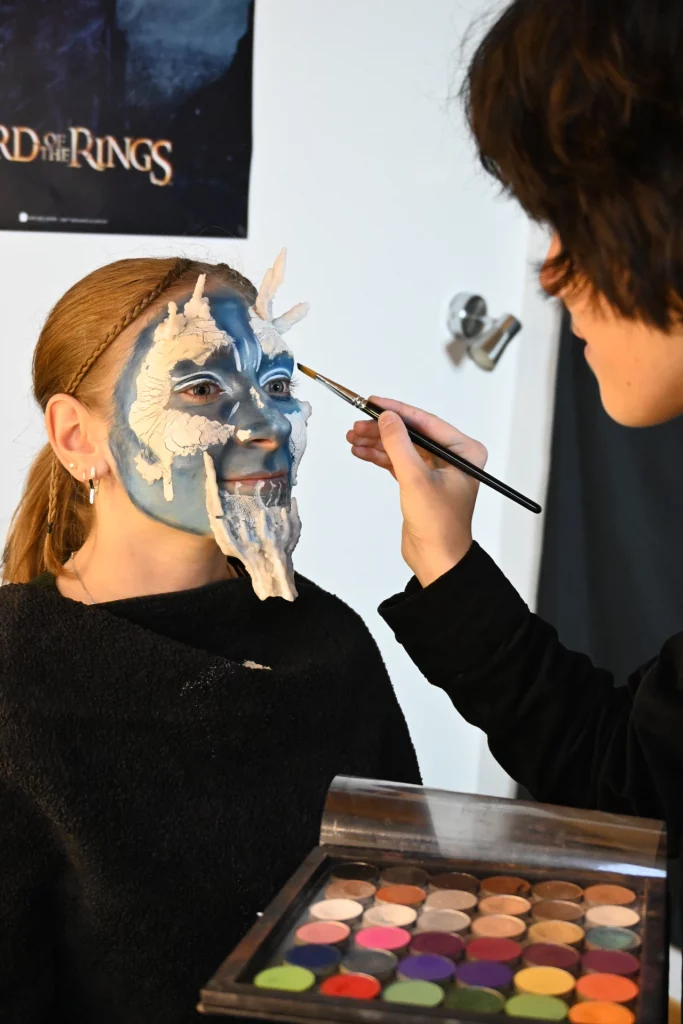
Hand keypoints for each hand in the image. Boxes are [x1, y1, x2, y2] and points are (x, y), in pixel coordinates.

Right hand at [346, 397, 486, 587]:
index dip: (397, 411)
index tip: (374, 403)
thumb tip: (387, 417)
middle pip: (411, 433)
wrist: (437, 559)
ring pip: (402, 447)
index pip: (426, 422)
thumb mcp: (415, 478)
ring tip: (353, 438)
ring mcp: (437, 470)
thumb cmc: (439, 525)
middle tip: (357, 424)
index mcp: (464, 452)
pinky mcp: (422, 483)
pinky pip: (398, 462)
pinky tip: (362, 451)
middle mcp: (453, 458)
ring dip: (377, 442)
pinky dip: (380, 457)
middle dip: (382, 429)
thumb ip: (398, 444)